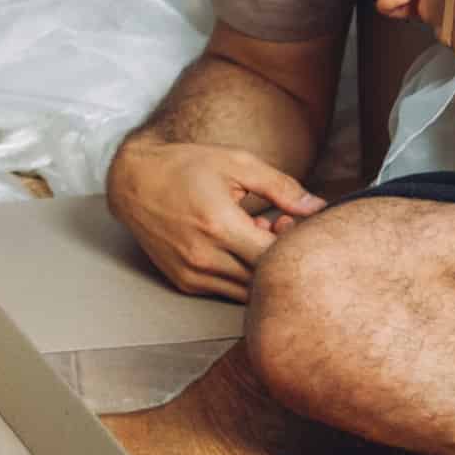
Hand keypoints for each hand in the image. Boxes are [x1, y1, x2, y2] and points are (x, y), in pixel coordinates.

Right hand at [106, 136, 326, 301]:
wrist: (134, 181)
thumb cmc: (186, 166)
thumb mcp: (237, 163)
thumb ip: (281, 187)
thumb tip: (319, 207)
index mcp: (219, 225)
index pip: (274, 256)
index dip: (292, 244)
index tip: (290, 222)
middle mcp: (204, 257)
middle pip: (264, 278)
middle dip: (279, 257)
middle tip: (278, 225)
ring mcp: (192, 275)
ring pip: (246, 291)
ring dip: (259, 269)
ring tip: (254, 233)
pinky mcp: (184, 283)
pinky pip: (225, 290)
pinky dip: (239, 274)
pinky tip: (236, 245)